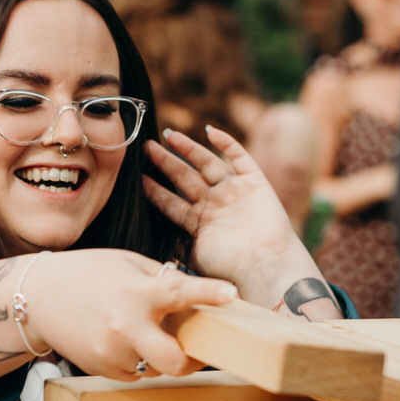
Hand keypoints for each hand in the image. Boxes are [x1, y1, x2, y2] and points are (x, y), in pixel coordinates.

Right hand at [18, 249, 235, 377]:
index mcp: (135, 292)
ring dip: (160, 355)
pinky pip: (135, 372)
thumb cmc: (87, 274)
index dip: (209, 294)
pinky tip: (121, 339)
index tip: (231, 294)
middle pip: (175, 362)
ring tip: (143, 331)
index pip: (180, 293)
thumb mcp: (126, 264)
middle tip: (198, 350)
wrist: (38, 297)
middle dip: (194, 360)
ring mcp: (110, 352)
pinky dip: (138, 359)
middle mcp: (124, 326)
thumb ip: (161, 281)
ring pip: (156, 368)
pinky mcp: (100, 368)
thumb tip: (198, 300)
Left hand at [143, 126, 330, 312]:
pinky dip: (227, 144)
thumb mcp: (192, 256)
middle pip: (184, 177)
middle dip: (165, 162)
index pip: (170, 201)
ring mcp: (233, 192)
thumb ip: (173, 245)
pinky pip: (240, 158)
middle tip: (146, 147)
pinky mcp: (254, 184)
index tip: (136, 176)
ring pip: (206, 164)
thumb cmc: (228, 268)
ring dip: (188, 148)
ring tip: (169, 134)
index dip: (154, 189)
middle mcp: (214, 204)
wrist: (263, 266)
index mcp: (198, 222)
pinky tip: (210, 132)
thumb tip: (148, 244)